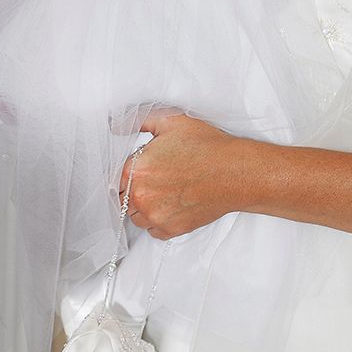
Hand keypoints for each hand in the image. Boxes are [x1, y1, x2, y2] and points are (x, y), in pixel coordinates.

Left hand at [121, 113, 244, 238]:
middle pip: (124, 199)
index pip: (116, 178)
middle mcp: (141, 196)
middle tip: (160, 180)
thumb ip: (138, 120)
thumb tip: (115, 125)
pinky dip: (160, 220)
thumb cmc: (207, 147)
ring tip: (168, 191)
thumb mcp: (171, 121)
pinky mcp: (171, 230)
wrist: (235, 172)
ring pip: (137, 217)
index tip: (145, 170)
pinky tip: (175, 204)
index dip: (130, 173)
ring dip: (145, 207)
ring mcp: (155, 216)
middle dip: (136, 190)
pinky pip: (153, 230)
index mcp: (136, 169)